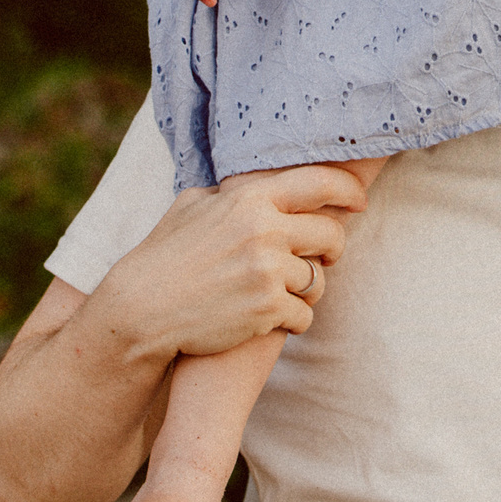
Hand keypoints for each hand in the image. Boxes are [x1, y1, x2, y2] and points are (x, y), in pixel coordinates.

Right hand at [102, 164, 368, 358]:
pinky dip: (293, 320)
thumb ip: (231, 194)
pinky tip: (272, 319)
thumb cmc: (163, 256)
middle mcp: (265, 230)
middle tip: (324, 258)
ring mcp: (268, 270)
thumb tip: (255, 181)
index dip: (348, 190)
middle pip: (331, 235)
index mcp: (250, 199)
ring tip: (281, 293)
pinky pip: (305, 315)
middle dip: (332, 249)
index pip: (320, 183)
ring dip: (304, 289)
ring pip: (317, 280)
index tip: (359, 201)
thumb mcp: (192, 206)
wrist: (142, 310)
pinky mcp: (267, 308)